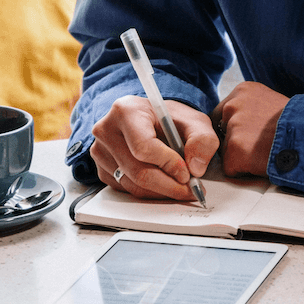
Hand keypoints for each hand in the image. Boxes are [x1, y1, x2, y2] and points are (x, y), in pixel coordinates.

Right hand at [91, 95, 218, 200]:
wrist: (153, 121)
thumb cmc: (171, 119)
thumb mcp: (195, 121)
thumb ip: (203, 140)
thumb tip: (195, 168)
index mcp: (126, 111)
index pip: (144, 147)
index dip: (168, 164)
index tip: (188, 174)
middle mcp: (107, 130)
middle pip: (138, 171)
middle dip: (169, 186)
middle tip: (192, 190)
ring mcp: (101, 152)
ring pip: (133, 185)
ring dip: (162, 192)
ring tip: (183, 188)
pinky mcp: (102, 169)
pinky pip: (127, 190)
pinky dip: (150, 193)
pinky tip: (166, 184)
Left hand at [211, 81, 288, 177]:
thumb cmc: (301, 124)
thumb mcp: (274, 104)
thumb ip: (253, 110)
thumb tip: (244, 124)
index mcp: (243, 90)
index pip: (223, 114)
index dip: (237, 129)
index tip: (254, 135)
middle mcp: (234, 104)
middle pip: (221, 132)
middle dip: (236, 142)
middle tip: (260, 146)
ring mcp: (233, 126)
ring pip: (226, 150)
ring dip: (242, 157)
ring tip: (266, 153)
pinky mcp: (235, 149)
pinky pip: (231, 168)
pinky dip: (244, 171)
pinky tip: (263, 163)